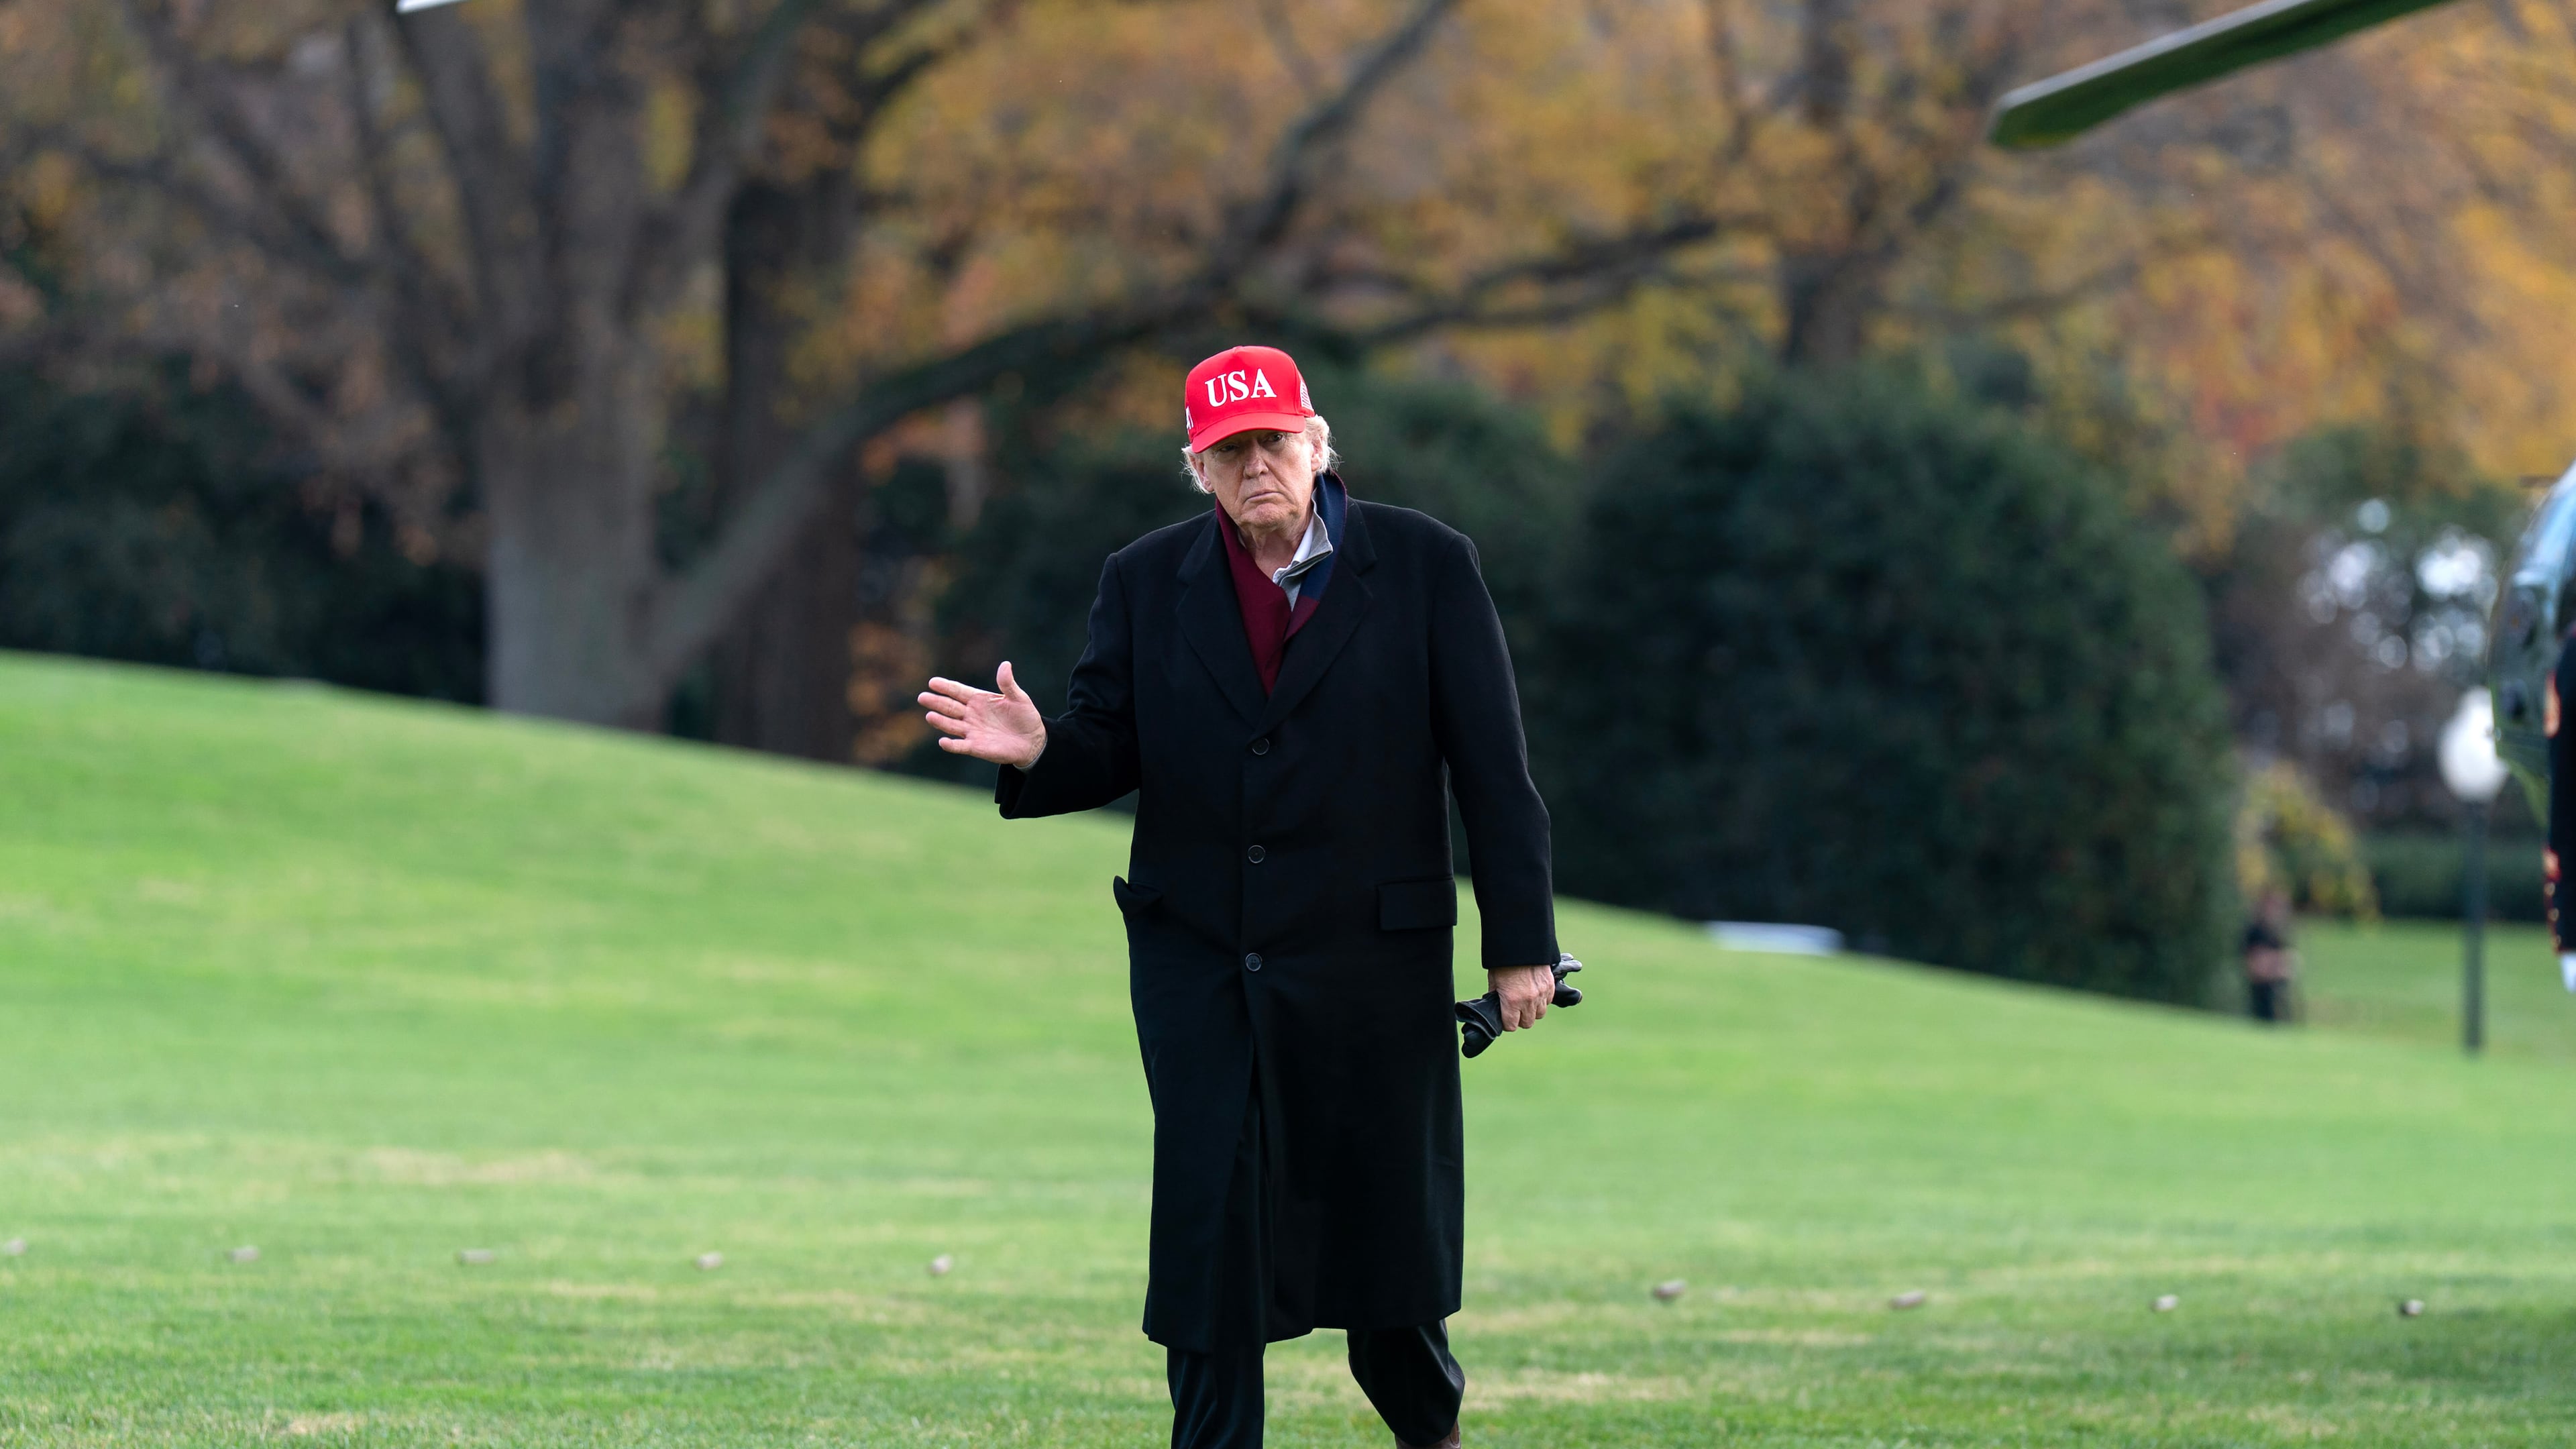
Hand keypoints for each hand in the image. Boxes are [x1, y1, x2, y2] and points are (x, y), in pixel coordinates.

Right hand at [921, 663, 1047, 768]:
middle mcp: (971, 714)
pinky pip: (960, 746)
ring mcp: (972, 731)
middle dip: (937, 702)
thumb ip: (1008, 683)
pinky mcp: (975, 747)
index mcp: (979, 700)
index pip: (958, 691)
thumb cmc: (1025, 717)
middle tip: (922, 697)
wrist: (1032, 740)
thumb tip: (1005, 664)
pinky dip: (951, 745)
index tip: (932, 682)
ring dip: (940, 721)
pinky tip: (943, 742)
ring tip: (930, 716)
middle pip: (950, 707)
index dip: (946, 687)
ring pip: (951, 725)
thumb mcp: (1018, 698)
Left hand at [1488, 964, 1554, 1031]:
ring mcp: (1541, 994)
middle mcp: (1528, 1000)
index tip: (1505, 1017)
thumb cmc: (1504, 962)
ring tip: (1526, 1001)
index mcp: (1511, 1001)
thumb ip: (1496, 996)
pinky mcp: (1550, 986)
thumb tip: (1496, 1005)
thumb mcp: (1494, 980)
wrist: (1521, 944)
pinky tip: (1535, 992)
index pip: (1511, 1026)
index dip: (1507, 1023)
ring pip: (1539, 1014)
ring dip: (1533, 1010)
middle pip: (1527, 1023)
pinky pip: (1548, 1001)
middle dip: (1520, 1019)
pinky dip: (1542, 1000)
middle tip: (1515, 1010)